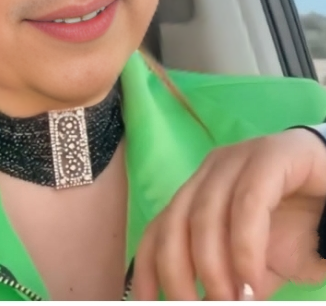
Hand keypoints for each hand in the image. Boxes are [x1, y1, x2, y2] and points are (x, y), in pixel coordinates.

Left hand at [133, 128, 325, 299]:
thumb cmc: (299, 232)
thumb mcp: (253, 268)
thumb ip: (225, 285)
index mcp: (199, 192)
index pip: (158, 230)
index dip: (146, 271)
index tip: (148, 305)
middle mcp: (211, 171)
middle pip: (174, 223)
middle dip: (179, 276)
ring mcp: (239, 158)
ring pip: (204, 214)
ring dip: (213, 268)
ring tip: (230, 302)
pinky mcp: (272, 156)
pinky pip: (247, 203)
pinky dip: (244, 246)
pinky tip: (252, 278)